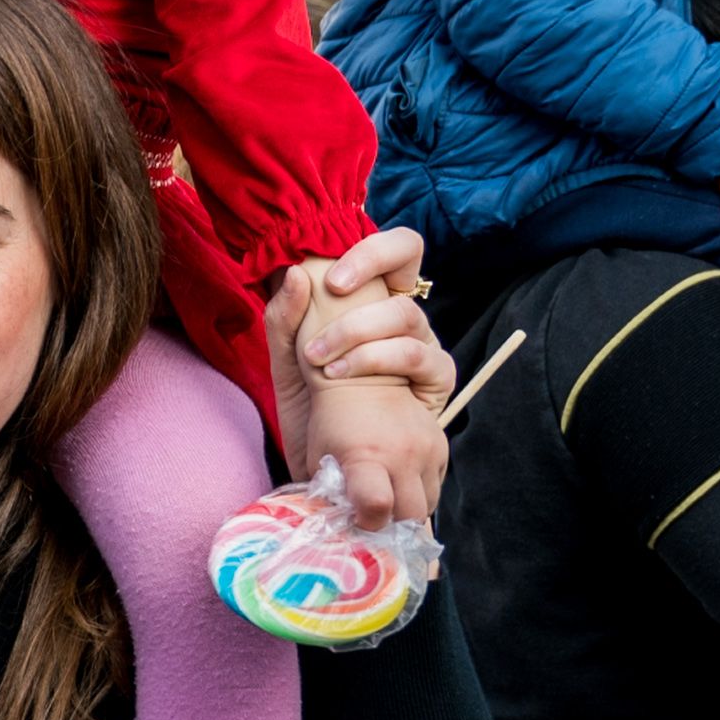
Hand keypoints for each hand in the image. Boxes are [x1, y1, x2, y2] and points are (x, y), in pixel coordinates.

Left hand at [270, 230, 458, 525]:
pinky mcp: (435, 384)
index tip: (333, 280)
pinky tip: (345, 380)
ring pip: (410, 317)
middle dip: (360, 290)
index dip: (374, 251)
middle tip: (323, 319)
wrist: (326, 469)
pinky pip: (425, 359)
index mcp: (374, 302)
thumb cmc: (309, 410)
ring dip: (361, 334)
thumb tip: (295, 274)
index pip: (399, 251)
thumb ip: (283, 321)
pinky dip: (381, 361)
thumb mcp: (285, 364)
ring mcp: (423, 349)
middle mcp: (403, 321)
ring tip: (322, 364)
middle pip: (407, 272)